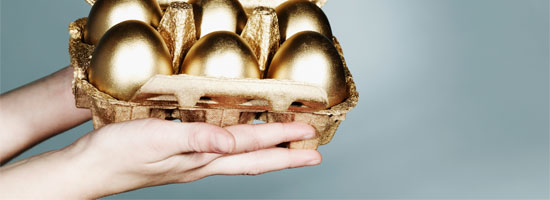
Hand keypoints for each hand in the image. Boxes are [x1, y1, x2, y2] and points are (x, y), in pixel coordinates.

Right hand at [0, 119, 320, 198]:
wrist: (92, 168)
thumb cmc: (120, 153)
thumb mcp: (158, 139)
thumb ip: (197, 138)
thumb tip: (230, 140)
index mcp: (202, 158)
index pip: (252, 148)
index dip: (282, 140)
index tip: (309, 135)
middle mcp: (203, 164)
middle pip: (255, 161)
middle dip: (287, 156)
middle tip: (313, 152)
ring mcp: (194, 164)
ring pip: (242, 159)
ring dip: (269, 154)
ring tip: (287, 148)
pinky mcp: (182, 159)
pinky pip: (224, 154)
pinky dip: (243, 149)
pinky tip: (241, 143)